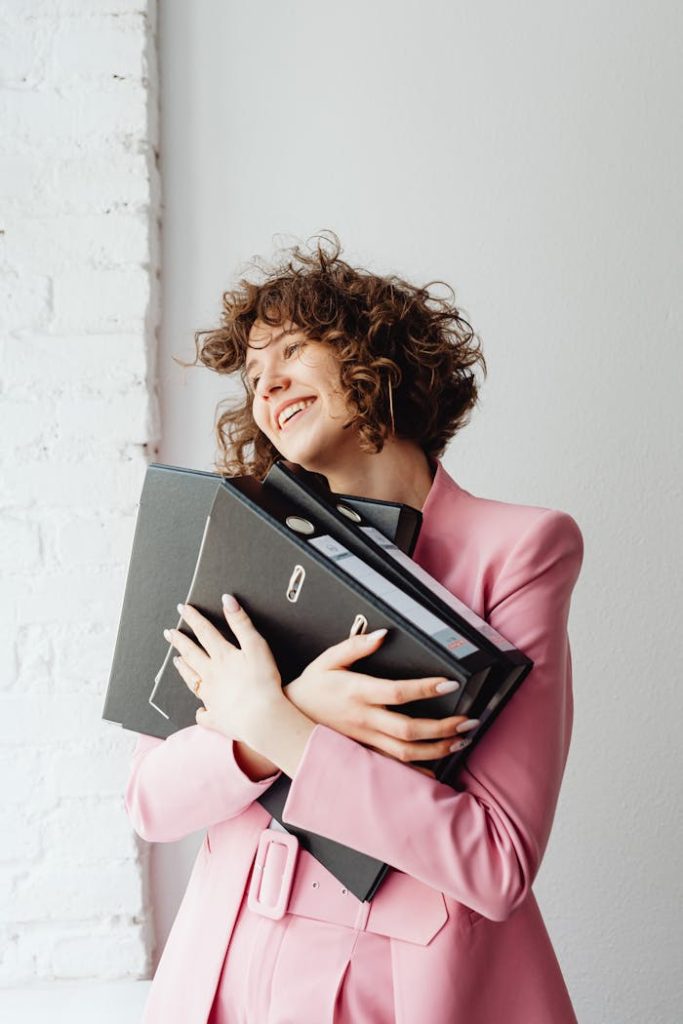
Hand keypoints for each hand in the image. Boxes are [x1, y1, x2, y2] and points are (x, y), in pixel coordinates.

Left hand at [164, 594, 284, 745]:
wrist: (261, 717)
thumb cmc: (263, 681)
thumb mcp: (256, 645)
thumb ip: (241, 623)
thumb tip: (227, 600)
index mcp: (221, 657)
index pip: (204, 632)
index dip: (193, 618)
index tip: (182, 609)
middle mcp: (211, 675)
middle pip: (191, 654)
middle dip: (180, 641)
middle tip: (168, 633)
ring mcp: (211, 697)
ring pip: (193, 680)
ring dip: (184, 669)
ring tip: (177, 661)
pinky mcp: (216, 716)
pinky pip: (204, 714)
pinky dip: (201, 711)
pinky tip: (200, 710)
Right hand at [284, 629, 478, 775]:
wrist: (285, 720)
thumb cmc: (310, 688)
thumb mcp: (327, 659)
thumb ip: (355, 645)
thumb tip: (382, 634)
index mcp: (357, 692)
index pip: (398, 692)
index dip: (425, 689)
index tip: (448, 684)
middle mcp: (364, 719)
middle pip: (409, 729)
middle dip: (443, 728)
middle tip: (469, 721)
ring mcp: (364, 739)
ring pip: (406, 752)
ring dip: (437, 749)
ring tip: (460, 740)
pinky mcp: (363, 752)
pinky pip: (394, 766)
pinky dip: (418, 770)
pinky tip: (437, 767)